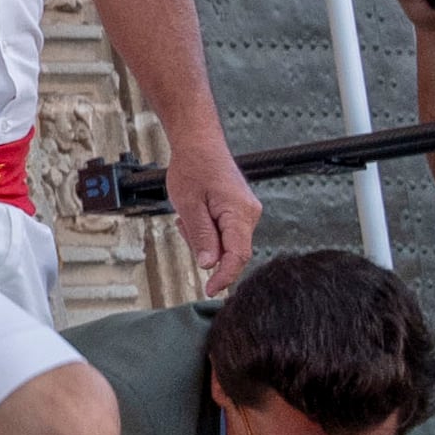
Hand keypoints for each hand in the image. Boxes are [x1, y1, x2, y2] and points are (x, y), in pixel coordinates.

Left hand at [176, 148, 261, 289]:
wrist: (199, 144)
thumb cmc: (193, 168)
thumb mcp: (188, 206)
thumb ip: (201, 237)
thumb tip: (209, 265)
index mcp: (240, 214)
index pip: (238, 256)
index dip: (224, 276)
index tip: (210, 290)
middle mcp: (249, 214)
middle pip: (232, 251)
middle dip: (206, 250)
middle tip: (184, 227)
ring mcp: (246, 212)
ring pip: (226, 242)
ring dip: (204, 238)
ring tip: (187, 215)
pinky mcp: (239, 210)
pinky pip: (224, 231)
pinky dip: (207, 230)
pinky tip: (195, 213)